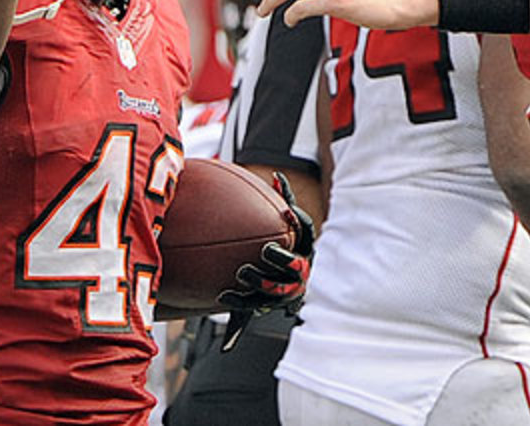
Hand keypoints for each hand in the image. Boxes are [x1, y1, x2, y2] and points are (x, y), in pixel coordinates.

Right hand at [217, 172, 314, 350]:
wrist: (297, 276)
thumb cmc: (269, 293)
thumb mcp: (252, 307)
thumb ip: (240, 325)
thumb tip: (224, 351)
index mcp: (288, 289)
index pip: (274, 291)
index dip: (257, 291)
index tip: (232, 287)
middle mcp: (300, 267)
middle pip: (295, 263)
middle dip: (280, 258)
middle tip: (263, 251)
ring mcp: (305, 246)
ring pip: (305, 233)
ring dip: (295, 220)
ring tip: (284, 210)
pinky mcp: (302, 226)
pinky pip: (295, 207)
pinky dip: (287, 193)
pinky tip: (276, 178)